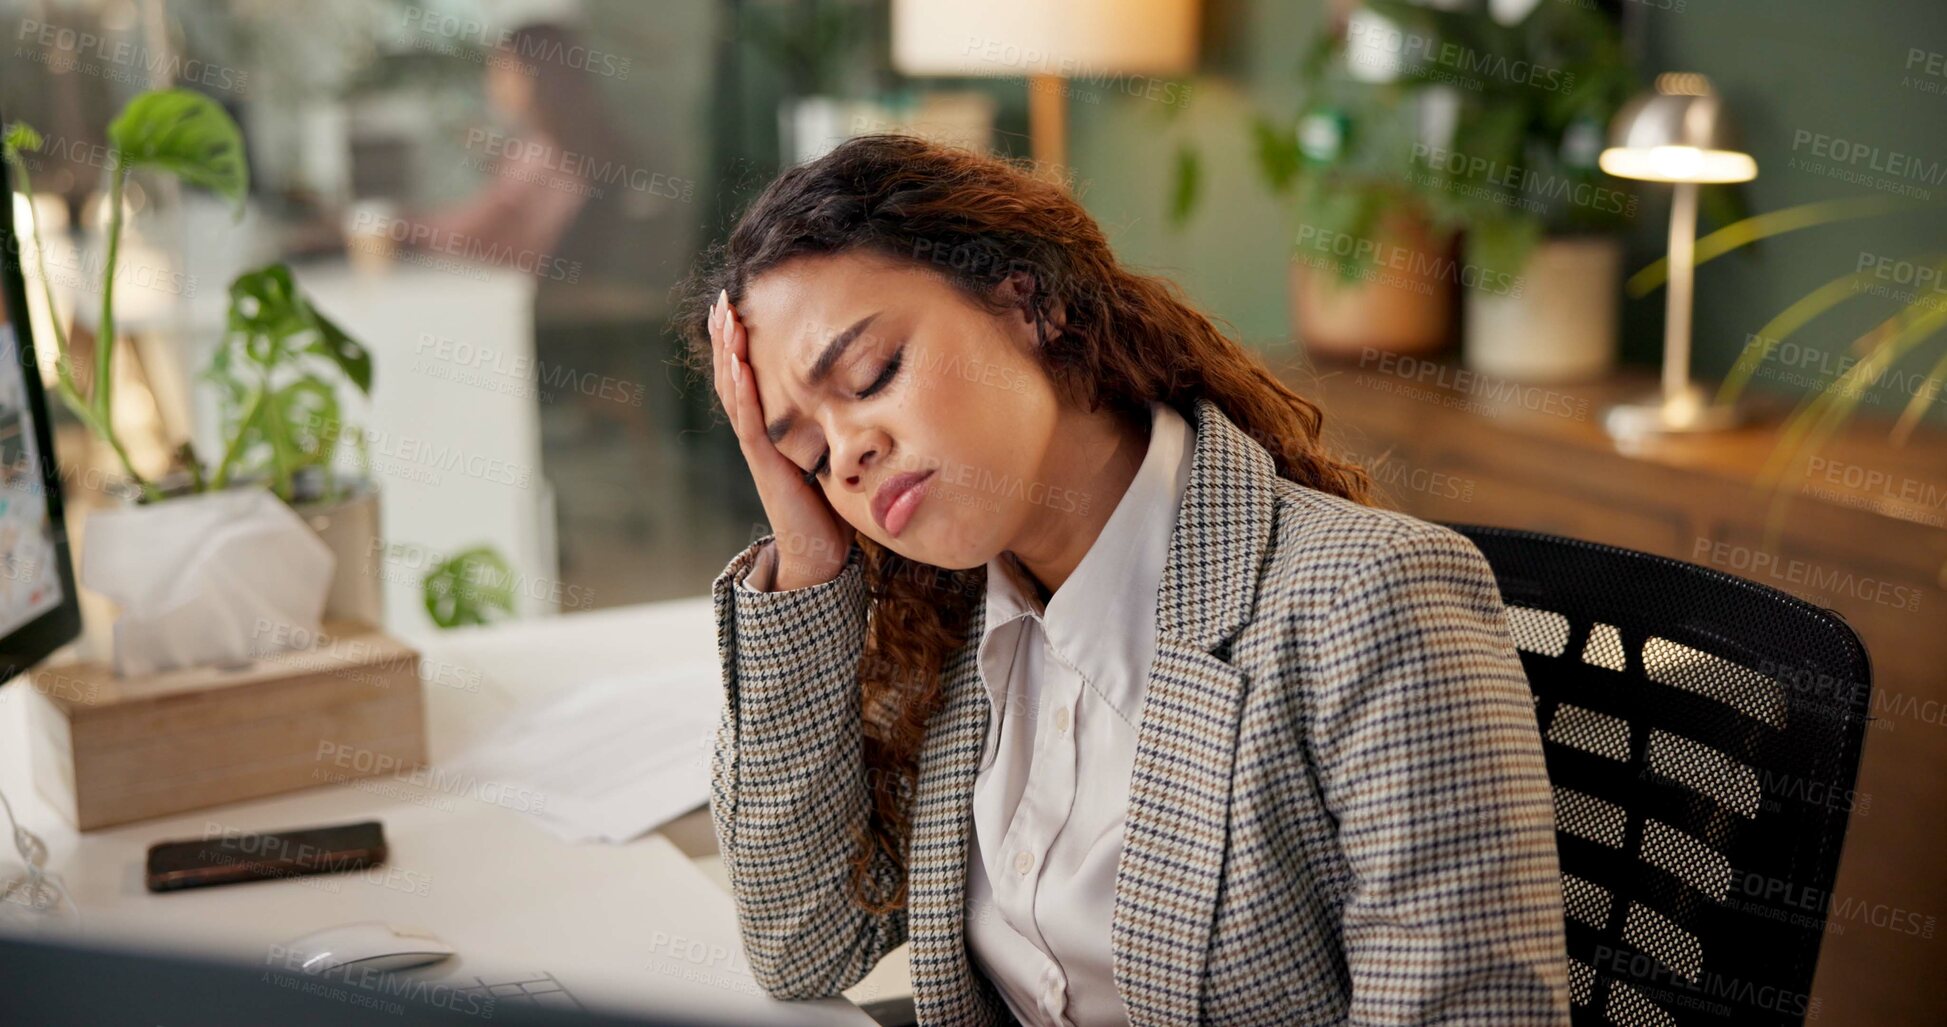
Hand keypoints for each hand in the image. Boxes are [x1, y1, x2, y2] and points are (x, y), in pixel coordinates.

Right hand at [712, 289, 856, 589]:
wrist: (818, 551)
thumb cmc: (826, 505)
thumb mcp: (829, 453)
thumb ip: (831, 425)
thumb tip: (857, 392)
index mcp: (769, 429)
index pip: (747, 377)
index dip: (738, 343)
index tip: (735, 306)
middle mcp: (757, 434)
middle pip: (732, 376)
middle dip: (725, 337)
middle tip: (721, 298)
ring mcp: (758, 448)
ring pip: (735, 393)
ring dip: (728, 354)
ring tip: (725, 319)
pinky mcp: (766, 463)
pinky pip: (750, 422)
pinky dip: (743, 392)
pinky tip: (738, 366)